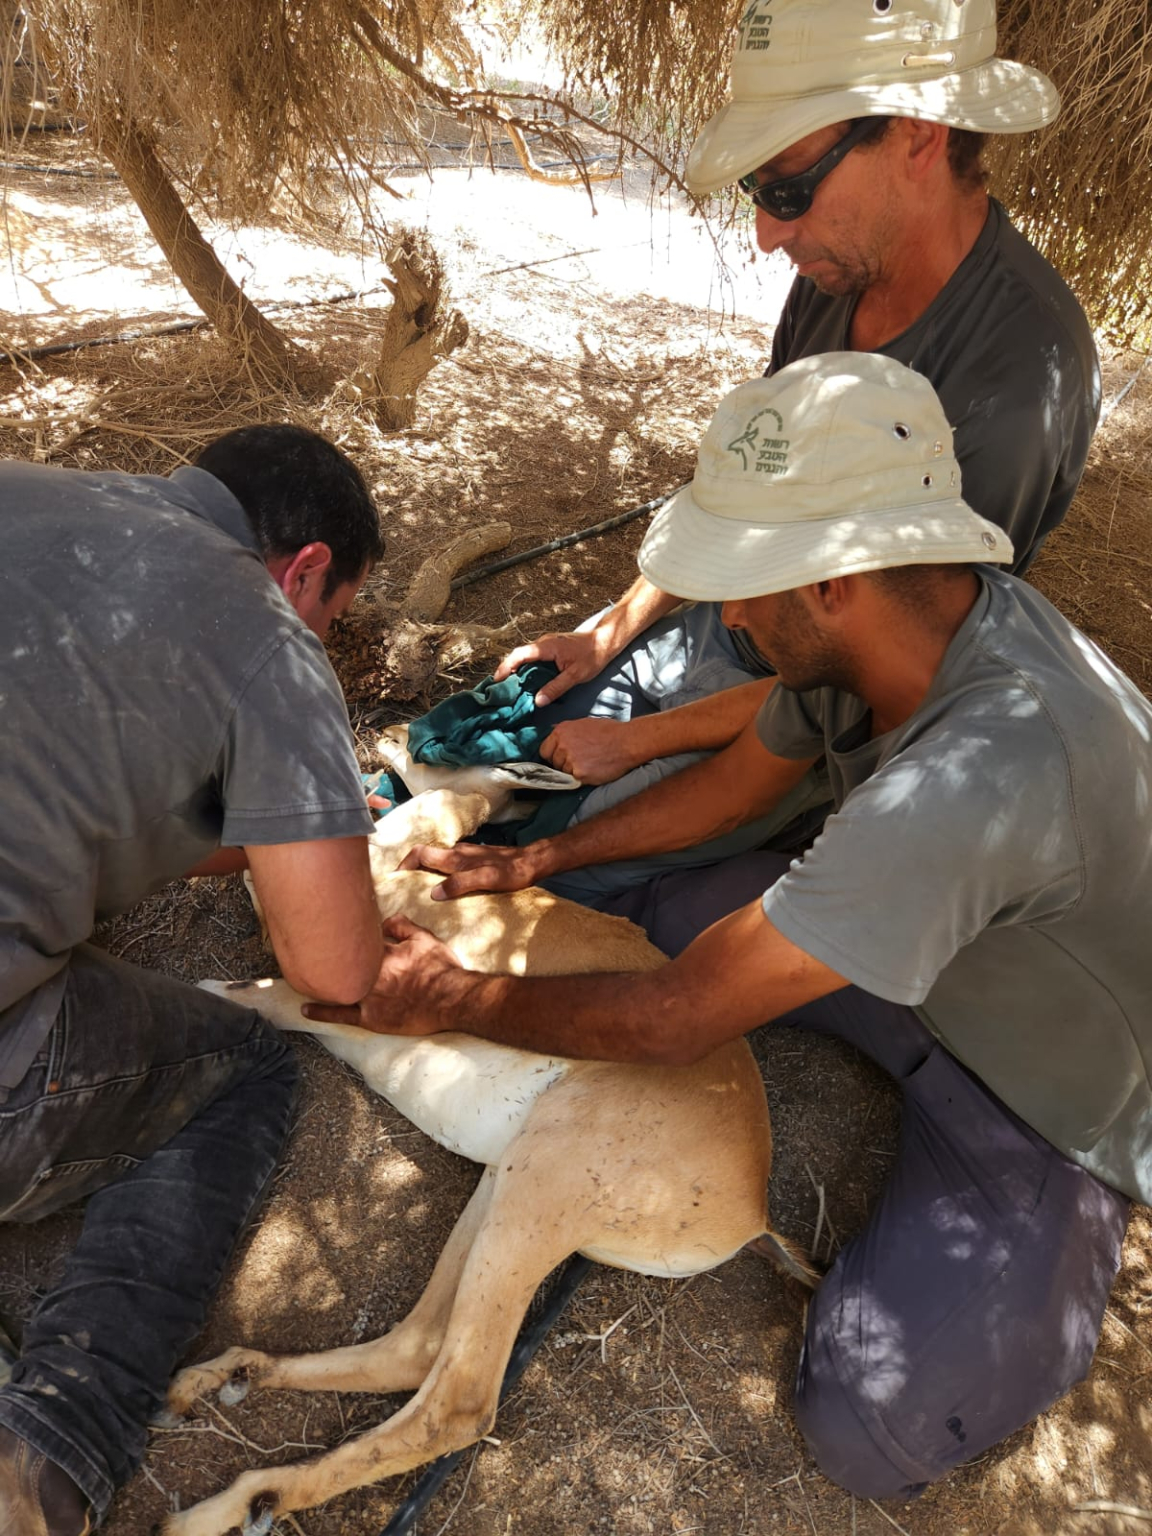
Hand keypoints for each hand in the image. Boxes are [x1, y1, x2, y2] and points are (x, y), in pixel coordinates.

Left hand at [302, 916, 458, 1034]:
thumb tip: (387, 920)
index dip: (345, 935)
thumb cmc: (441, 969)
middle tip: (305, 944)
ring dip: (318, 981)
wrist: (452, 1000)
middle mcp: (369, 974)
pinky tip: (305, 1008)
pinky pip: (341, 1015)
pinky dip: (321, 1011)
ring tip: (297, 975)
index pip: (354, 940)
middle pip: (338, 961)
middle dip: (323, 953)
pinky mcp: (371, 1018)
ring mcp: (368, 997)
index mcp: (381, 952)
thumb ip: (403, 926)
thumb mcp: (426, 939)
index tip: (334, 929)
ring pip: (335, 987)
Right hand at [399, 841, 544, 898]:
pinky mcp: (475, 858)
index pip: (420, 854)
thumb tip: (434, 893)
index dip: (404, 864)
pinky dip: (440, 872)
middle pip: (425, 855)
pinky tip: (446, 886)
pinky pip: (450, 864)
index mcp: (456, 858)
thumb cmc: (511, 872)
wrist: (532, 862)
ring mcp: (466, 854)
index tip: (395, 878)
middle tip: (403, 887)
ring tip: (420, 890)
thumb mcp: (487, 880)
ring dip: (425, 871)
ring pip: (437, 859)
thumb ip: (460, 884)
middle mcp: (457, 852)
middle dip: (410, 868)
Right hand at [493, 629, 610, 706]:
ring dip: (515, 671)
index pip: (520, 654)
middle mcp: (542, 643)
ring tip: (508, 688)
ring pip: (524, 657)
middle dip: (507, 671)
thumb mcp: (575, 675)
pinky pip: (532, 658)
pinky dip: (525, 669)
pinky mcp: (549, 649)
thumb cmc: (592, 656)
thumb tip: (537, 701)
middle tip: (499, 689)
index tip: (497, 680)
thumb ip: (556, 688)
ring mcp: (545, 645)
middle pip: (518, 655)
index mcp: (547, 646)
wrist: (604, 641)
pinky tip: (524, 682)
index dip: (506, 667)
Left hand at [541, 717, 650, 783]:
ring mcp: (569, 760)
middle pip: (554, 763)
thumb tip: (555, 736)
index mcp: (561, 731)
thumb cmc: (609, 732)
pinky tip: (594, 769)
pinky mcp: (579, 773)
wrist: (627, 742)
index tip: (563, 757)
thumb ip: (567, 733)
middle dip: (564, 764)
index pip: (544, 750)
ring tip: (591, 764)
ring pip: (564, 773)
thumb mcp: (583, 724)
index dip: (554, 755)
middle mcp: (562, 745)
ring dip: (574, 772)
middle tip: (582, 760)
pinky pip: (574, 780)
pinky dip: (583, 778)